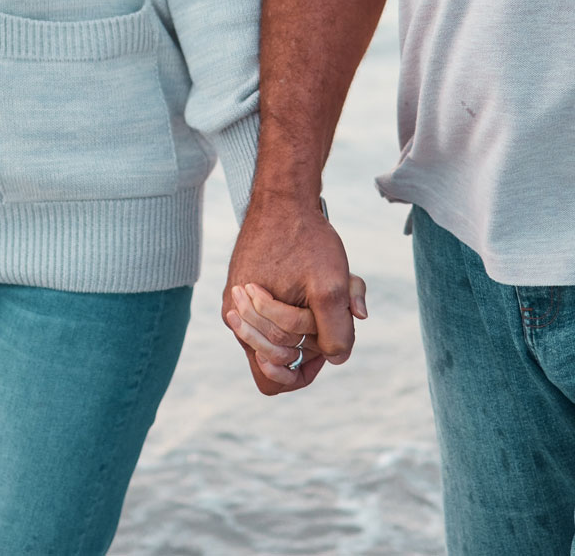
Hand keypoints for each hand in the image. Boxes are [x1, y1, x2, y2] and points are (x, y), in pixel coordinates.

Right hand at [224, 194, 365, 394]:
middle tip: (330, 305)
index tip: (326, 345)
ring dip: (308, 319)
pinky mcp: (247, 288)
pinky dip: (300, 304)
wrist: (285, 197)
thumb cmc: (306, 238)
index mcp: (247, 325)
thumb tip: (337, 359)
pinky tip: (313, 278)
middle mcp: (237, 320)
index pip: (273, 377)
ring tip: (324, 287)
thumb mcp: (331, 284)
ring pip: (279, 334)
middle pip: (279, 356)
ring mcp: (240, 304)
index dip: (305, 369)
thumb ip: (336, 330)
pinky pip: (275, 314)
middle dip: (311, 337)